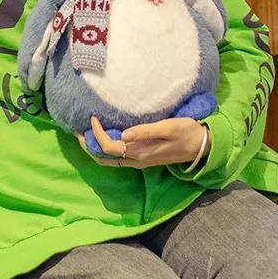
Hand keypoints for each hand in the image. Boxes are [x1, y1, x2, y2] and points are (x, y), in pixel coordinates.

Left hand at [76, 116, 210, 169]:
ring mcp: (139, 161)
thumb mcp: (168, 128)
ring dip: (95, 148)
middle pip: (104, 157)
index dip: (97, 134)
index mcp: (140, 152)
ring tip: (85, 134)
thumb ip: (146, 131)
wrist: (200, 147)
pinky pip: (117, 157)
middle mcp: (136, 160)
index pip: (109, 146)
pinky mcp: (142, 158)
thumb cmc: (186, 132)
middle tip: (76, 130)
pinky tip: (105, 137)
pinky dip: (105, 149)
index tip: (92, 117)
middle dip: (89, 145)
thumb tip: (123, 135)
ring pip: (109, 160)